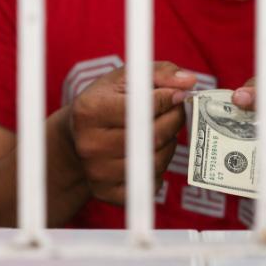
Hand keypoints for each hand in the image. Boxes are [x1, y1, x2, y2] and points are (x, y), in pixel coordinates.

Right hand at [66, 61, 196, 204]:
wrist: (77, 136)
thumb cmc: (106, 101)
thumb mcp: (126, 78)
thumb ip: (160, 73)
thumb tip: (189, 82)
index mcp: (90, 110)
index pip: (144, 107)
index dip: (169, 99)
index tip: (177, 95)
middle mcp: (89, 144)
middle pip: (153, 136)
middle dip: (173, 121)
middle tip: (175, 112)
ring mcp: (97, 172)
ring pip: (156, 161)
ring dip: (168, 145)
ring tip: (159, 132)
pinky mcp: (107, 193)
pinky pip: (150, 184)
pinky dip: (158, 170)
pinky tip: (149, 154)